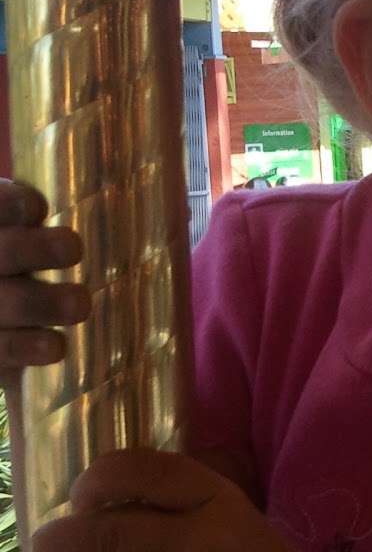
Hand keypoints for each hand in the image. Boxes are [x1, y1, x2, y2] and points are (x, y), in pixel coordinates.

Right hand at [0, 181, 89, 374]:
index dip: (10, 204)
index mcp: (2, 226)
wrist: (20, 323)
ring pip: (2, 303)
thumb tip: (174, 202)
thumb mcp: (63, 236)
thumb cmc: (59, 267)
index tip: (37, 207)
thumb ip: (97, 219)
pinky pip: (1, 349)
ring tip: (79, 305)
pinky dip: (24, 348)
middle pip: (1, 253)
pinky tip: (55, 348)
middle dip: (32, 249)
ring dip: (39, 303)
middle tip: (72, 247)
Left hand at [29, 449, 311, 551]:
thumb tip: (87, 502)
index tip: (77, 498)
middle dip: (60, 541)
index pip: (144, 471)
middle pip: (110, 534)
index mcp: (212, 496)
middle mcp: (203, 538)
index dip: (98, 480)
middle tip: (40, 549)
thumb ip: (170, 499)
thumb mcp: (222, 510)